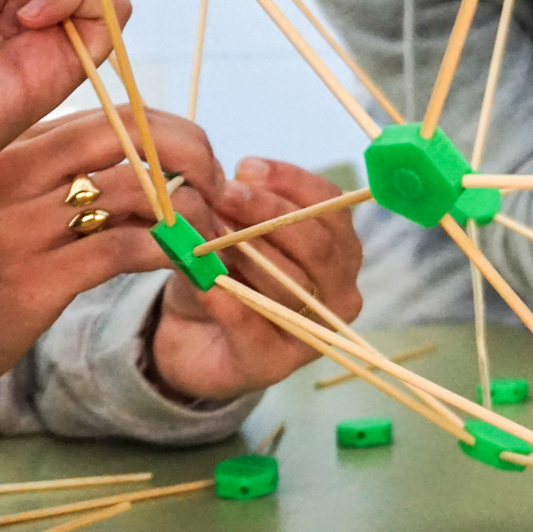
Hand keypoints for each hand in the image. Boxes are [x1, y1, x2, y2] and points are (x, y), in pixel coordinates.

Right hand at [0, 111, 221, 412]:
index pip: (117, 113)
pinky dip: (171, 254)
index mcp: (15, 149)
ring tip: (212, 236)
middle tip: (222, 192)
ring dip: (192, 214)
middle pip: (134, 138)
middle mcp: (16, 177)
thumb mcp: (7, 197)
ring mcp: (20, 229)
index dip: (177, 133)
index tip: (205, 163)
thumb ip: (68, 167)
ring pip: (138, 193)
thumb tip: (156, 151)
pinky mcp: (32, 282)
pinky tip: (187, 265)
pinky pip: (124, 250)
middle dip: (195, 159)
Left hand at [150, 157, 362, 401]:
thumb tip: (227, 182)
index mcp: (341, 251)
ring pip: (291, 284)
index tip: (247, 166)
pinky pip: (255, 329)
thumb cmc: (226, 273)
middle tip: (223, 193)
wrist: (191, 337)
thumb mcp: (232, 231)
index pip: (333, 208)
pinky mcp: (274, 365)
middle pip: (318, 246)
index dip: (292, 183)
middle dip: (268, 214)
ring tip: (206, 232)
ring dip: (246, 253)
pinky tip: (207, 285)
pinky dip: (230, 304)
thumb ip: (236, 210)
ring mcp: (313, 333)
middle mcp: (340, 292)